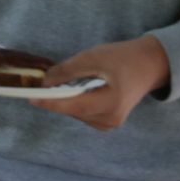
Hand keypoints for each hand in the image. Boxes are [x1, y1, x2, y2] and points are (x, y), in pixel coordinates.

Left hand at [33, 35, 169, 129]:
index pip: (72, 105)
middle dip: (58, 96)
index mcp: (110, 104)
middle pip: (72, 110)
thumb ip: (68, 70)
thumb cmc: (123, 58)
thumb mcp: (94, 57)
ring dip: (68, 98)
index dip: (49, 101)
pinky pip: (83, 113)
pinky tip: (83, 88)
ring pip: (76, 112)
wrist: (149, 64)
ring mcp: (110, 123)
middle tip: (48, 79)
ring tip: (75, 79)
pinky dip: (77, 101)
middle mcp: (110, 119)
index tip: (29, 97)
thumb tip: (45, 82)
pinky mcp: (108, 122)